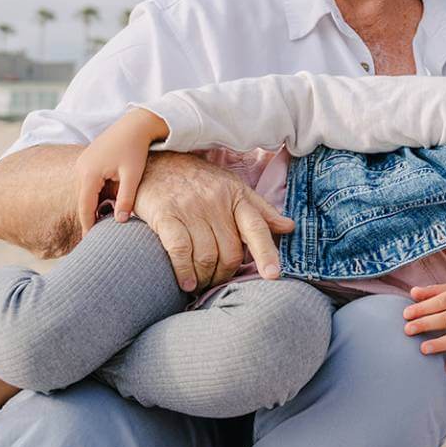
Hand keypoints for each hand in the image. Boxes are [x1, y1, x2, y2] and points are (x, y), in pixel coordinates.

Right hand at [73, 108, 168, 233]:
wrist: (135, 124)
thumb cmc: (135, 149)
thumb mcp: (133, 175)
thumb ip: (125, 198)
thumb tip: (119, 221)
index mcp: (88, 174)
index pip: (85, 207)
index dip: (88, 225)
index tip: (90, 241)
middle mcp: (80, 169)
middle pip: (82, 201)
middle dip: (89, 218)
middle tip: (94, 238)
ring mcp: (82, 163)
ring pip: (84, 192)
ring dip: (91, 206)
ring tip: (100, 224)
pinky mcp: (88, 160)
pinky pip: (87, 183)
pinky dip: (94, 195)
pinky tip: (104, 204)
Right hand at [131, 151, 294, 291]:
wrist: (156, 163)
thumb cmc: (199, 180)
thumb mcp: (233, 188)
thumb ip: (260, 211)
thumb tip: (289, 227)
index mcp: (237, 196)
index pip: (257, 227)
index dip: (267, 252)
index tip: (273, 275)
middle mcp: (216, 201)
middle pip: (230, 251)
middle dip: (225, 273)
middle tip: (217, 279)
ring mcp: (191, 208)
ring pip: (207, 255)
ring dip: (205, 277)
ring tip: (201, 283)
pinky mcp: (166, 215)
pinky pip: (180, 251)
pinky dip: (184, 272)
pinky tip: (186, 282)